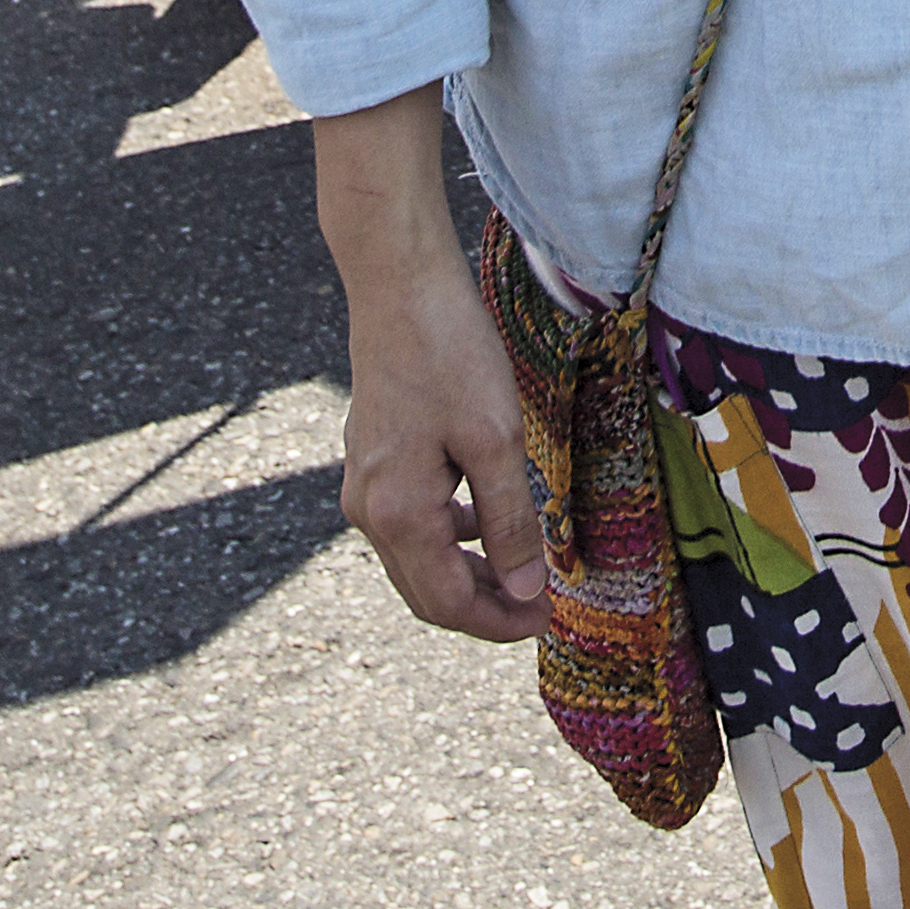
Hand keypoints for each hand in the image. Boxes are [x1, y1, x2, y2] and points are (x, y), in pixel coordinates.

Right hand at [332, 217, 548, 641]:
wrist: (399, 286)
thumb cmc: (450, 354)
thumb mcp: (496, 439)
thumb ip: (511, 521)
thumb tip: (522, 591)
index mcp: (398, 514)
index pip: (446, 602)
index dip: (498, 622)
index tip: (546, 618)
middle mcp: (369, 511)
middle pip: (425, 591)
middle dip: (483, 607)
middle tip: (539, 605)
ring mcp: (363, 486)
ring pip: (417, 559)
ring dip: (468, 573)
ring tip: (523, 568)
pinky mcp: (371, 461)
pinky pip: (410, 523)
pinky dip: (450, 537)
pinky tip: (487, 517)